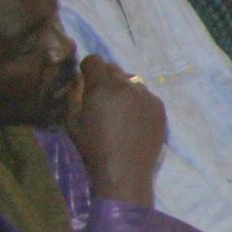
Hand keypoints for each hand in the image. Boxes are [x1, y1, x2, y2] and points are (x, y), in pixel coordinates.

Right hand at [66, 56, 165, 205]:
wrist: (125, 171)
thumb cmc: (93, 148)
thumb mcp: (72, 121)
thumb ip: (74, 93)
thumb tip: (80, 77)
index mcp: (102, 87)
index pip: (95, 60)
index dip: (88, 69)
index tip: (86, 80)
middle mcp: (127, 86)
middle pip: (114, 68)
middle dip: (105, 77)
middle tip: (102, 97)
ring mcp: (147, 96)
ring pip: (132, 81)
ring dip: (124, 88)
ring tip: (119, 109)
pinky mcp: (160, 108)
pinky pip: (146, 95)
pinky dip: (138, 101)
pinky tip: (134, 119)